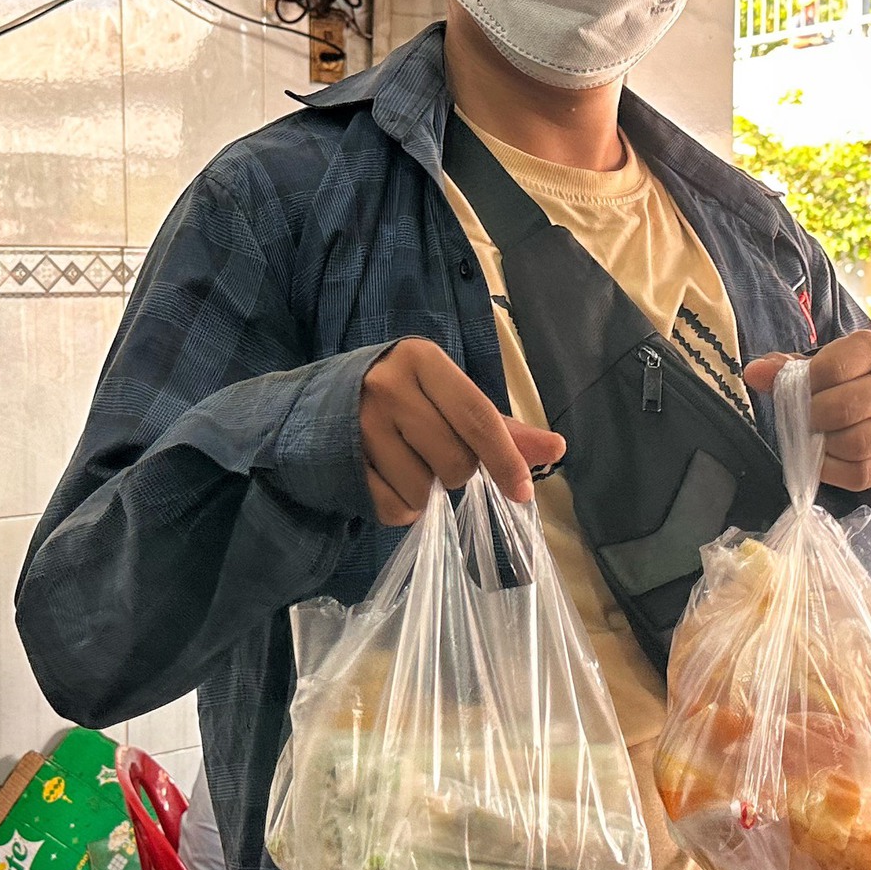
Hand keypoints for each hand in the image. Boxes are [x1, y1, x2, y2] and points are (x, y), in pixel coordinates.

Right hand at [360, 338, 564, 523]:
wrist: (314, 406)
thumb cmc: (401, 398)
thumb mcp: (447, 397)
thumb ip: (502, 426)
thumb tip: (557, 448)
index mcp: (423, 361)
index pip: (478, 416)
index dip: (505, 458)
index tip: (523, 492)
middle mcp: (388, 387)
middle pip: (456, 459)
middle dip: (460, 472)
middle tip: (439, 454)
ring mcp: (359, 426)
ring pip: (425, 489)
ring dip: (429, 492)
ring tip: (409, 464)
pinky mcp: (341, 464)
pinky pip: (394, 508)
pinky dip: (403, 508)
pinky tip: (389, 480)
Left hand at [744, 330, 870, 492]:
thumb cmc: (844, 380)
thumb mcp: (819, 365)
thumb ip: (785, 368)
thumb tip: (755, 373)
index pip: (834, 368)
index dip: (806, 384)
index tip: (798, 390)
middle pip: (846, 408)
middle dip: (813, 417)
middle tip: (804, 417)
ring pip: (856, 444)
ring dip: (824, 445)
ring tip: (815, 436)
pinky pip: (862, 473)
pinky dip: (832, 471)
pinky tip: (822, 459)